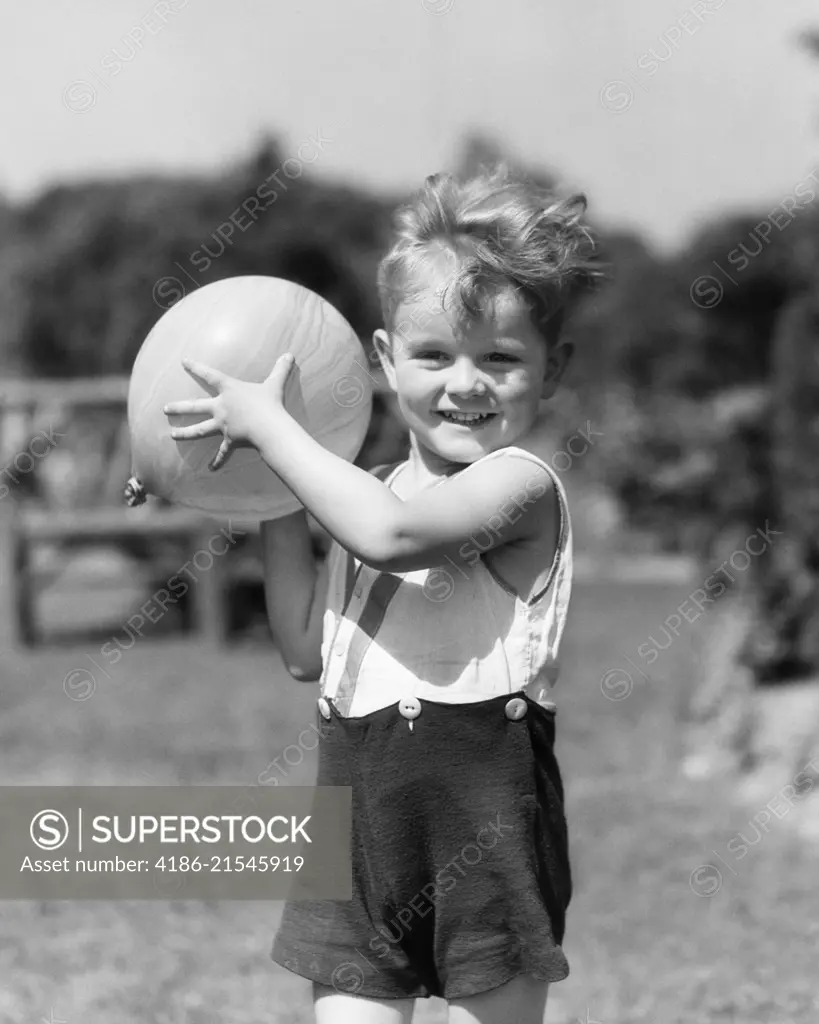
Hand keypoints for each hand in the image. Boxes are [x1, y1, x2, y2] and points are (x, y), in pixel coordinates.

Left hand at [163, 354, 303, 470]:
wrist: (268, 426)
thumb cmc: (270, 403)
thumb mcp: (275, 383)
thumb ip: (281, 369)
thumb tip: (291, 355)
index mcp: (229, 390)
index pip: (210, 375)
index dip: (196, 367)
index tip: (183, 362)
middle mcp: (221, 407)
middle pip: (195, 406)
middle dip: (178, 408)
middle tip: (165, 409)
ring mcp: (223, 425)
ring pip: (199, 429)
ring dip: (184, 433)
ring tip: (172, 435)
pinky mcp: (230, 440)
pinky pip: (222, 452)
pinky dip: (217, 461)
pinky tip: (210, 469)